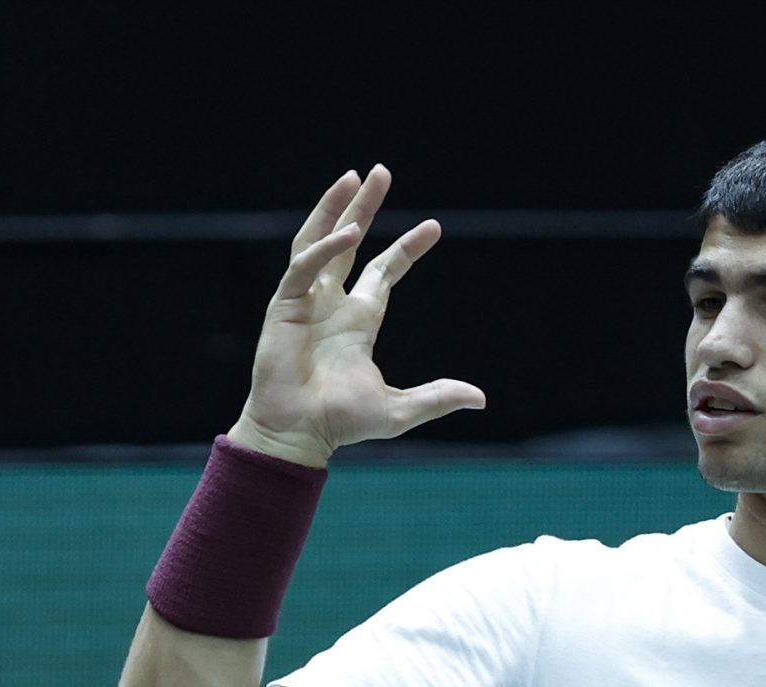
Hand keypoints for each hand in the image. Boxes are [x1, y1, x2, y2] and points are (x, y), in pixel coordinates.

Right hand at [229, 165, 485, 467]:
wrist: (297, 435)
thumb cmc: (339, 423)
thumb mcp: (398, 409)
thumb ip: (436, 398)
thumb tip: (481, 399)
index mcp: (357, 321)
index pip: (383, 272)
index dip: (407, 249)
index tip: (434, 227)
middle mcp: (331, 304)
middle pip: (348, 242)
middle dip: (363, 207)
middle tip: (380, 172)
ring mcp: (305, 301)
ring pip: (318, 241)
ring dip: (334, 208)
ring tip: (353, 177)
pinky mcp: (284, 306)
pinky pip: (304, 267)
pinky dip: (324, 250)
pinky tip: (348, 236)